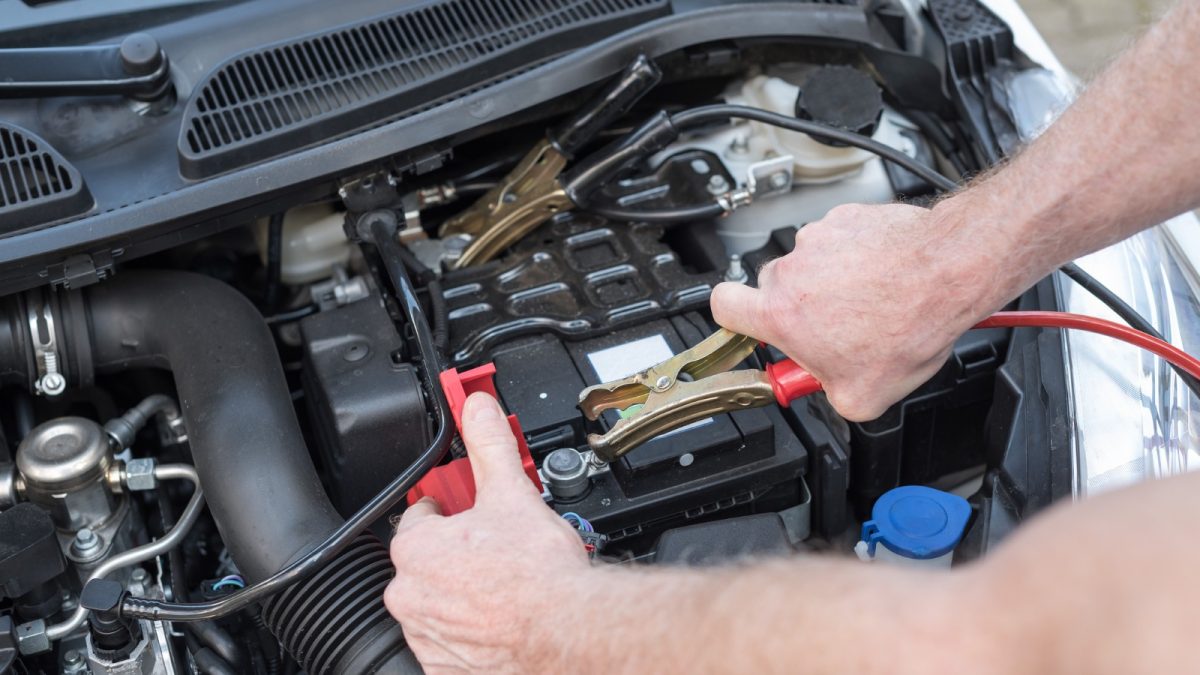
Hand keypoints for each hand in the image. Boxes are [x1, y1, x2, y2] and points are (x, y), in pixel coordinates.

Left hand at [385, 392, 588, 673]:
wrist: (567, 631)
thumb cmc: (537, 572)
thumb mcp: (512, 491)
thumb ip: (489, 445)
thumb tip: (478, 408)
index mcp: (415, 549)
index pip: (422, 515)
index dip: (452, 509)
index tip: (472, 512)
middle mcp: (410, 597)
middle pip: (429, 560)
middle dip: (458, 551)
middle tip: (496, 547)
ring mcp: (426, 636)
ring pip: (439, 602)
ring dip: (463, 591)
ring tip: (504, 582)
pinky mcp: (446, 667)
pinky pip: (450, 642)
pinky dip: (471, 631)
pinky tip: (501, 617)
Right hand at [711, 202, 1004, 420]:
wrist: (950, 271)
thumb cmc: (909, 324)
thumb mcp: (862, 396)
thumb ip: (825, 392)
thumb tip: (825, 386)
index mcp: (781, 313)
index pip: (721, 306)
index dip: (732, 320)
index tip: (752, 331)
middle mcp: (792, 270)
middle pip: (773, 289)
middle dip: (798, 309)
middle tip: (836, 330)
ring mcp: (819, 239)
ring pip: (810, 266)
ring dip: (831, 284)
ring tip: (873, 304)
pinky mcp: (846, 218)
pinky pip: (839, 242)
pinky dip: (857, 258)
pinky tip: (885, 279)